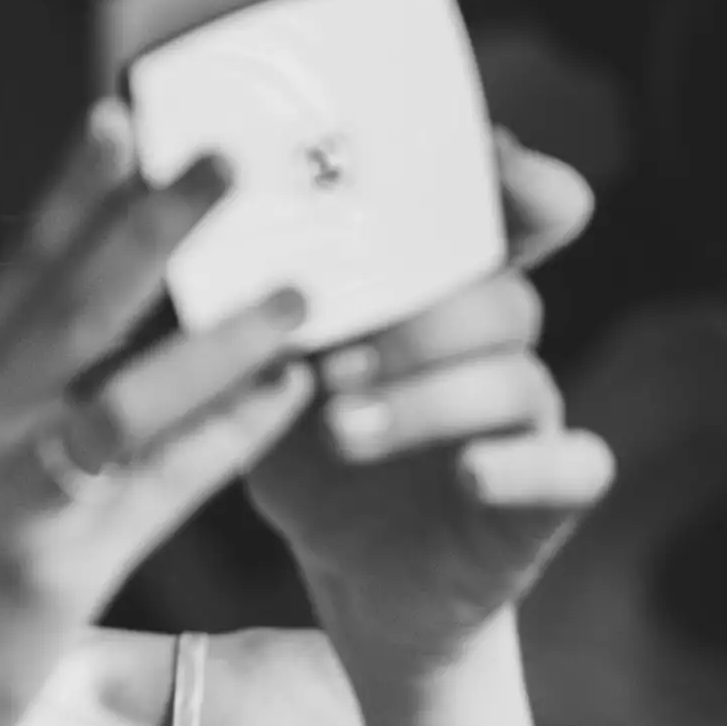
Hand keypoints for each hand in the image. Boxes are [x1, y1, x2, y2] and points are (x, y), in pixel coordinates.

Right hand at [0, 97, 313, 725]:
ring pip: (123, 393)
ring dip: (217, 338)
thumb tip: (85, 312)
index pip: (21, 272)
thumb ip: (13, 386)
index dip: (72, 193)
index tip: (121, 115)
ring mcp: (6, 491)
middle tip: (232, 157)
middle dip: (154, 224)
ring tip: (302, 290)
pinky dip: (224, 439)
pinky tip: (287, 399)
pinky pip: (152, 489)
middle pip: (74, 304)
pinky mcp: (46, 564)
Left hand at [246, 128, 615, 670]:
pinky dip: (524, 465)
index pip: (499, 212)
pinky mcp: (545, 494)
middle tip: (328, 353)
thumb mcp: (255, 360)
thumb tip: (153, 212)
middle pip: (497, 293)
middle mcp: (490, 338)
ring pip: (516, 376)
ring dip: (427, 397)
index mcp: (430, 286)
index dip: (512, 179)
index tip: (488, 156)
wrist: (348, 569)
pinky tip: (468, 473)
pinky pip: (573, 466)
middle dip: (414, 317)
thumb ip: (234, 295)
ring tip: (337, 425)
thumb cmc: (296, 435)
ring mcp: (528, 414)